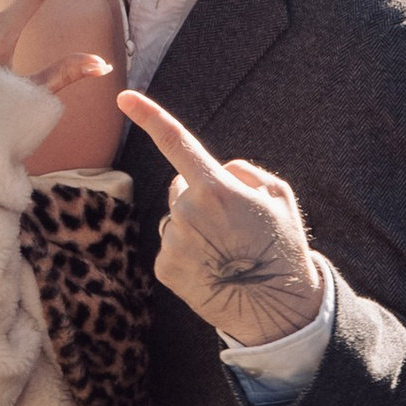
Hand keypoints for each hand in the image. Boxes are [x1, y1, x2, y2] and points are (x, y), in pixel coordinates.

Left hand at [117, 93, 328, 348]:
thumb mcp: (279, 197)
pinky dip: (187, 253)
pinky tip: (211, 268)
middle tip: (231, 225)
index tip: (123, 97)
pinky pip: (171, 246)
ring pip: (175, 219)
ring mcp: (173, 241)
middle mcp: (187, 211)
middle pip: (180, 187)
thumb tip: (217, 168)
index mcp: (215, 188)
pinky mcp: (163, 268)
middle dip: (199, 196)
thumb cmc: (281, 248)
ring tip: (225, 252)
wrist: (276, 309)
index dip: (148, 116)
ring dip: (193, 228)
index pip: (176, 143)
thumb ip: (244, 172)